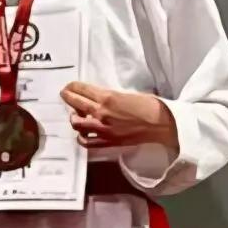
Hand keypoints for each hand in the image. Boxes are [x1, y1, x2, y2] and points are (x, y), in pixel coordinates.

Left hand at [60, 82, 178, 152]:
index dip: (73, 87)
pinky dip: (81, 136)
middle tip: (65, 94)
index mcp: (108, 97)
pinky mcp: (106, 141)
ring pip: (76, 123)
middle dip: (68, 96)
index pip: (82, 90)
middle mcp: (102, 112)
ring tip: (76, 114)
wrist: (162, 124)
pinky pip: (86, 141)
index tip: (69, 86)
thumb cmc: (151, 106)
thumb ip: (110, 96)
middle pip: (75, 103)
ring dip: (73, 117)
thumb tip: (98, 98)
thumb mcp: (128, 94)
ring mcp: (102, 129)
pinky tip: (83, 132)